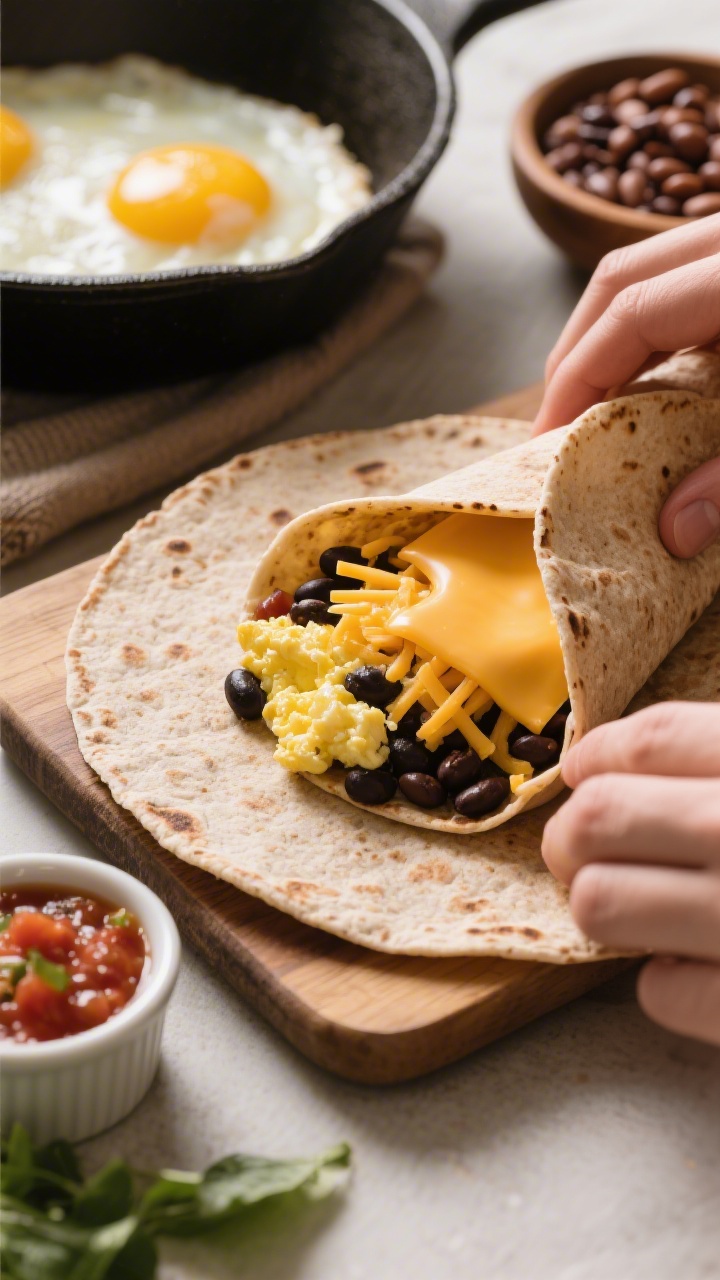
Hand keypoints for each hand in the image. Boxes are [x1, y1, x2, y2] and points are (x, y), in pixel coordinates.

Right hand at [533, 215, 719, 557]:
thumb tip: (674, 531)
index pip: (631, 311)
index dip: (579, 377)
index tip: (550, 442)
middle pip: (623, 277)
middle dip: (575, 353)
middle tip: (554, 427)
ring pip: (651, 272)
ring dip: (610, 338)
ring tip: (592, 408)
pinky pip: (687, 280)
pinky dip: (658, 329)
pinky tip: (658, 382)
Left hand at [542, 701, 719, 1046]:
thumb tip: (617, 774)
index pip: (651, 740)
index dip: (600, 756)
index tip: (585, 772)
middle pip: (599, 816)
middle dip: (574, 836)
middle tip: (583, 851)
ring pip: (598, 902)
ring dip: (603, 906)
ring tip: (636, 908)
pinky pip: (658, 992)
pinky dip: (667, 981)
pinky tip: (699, 966)